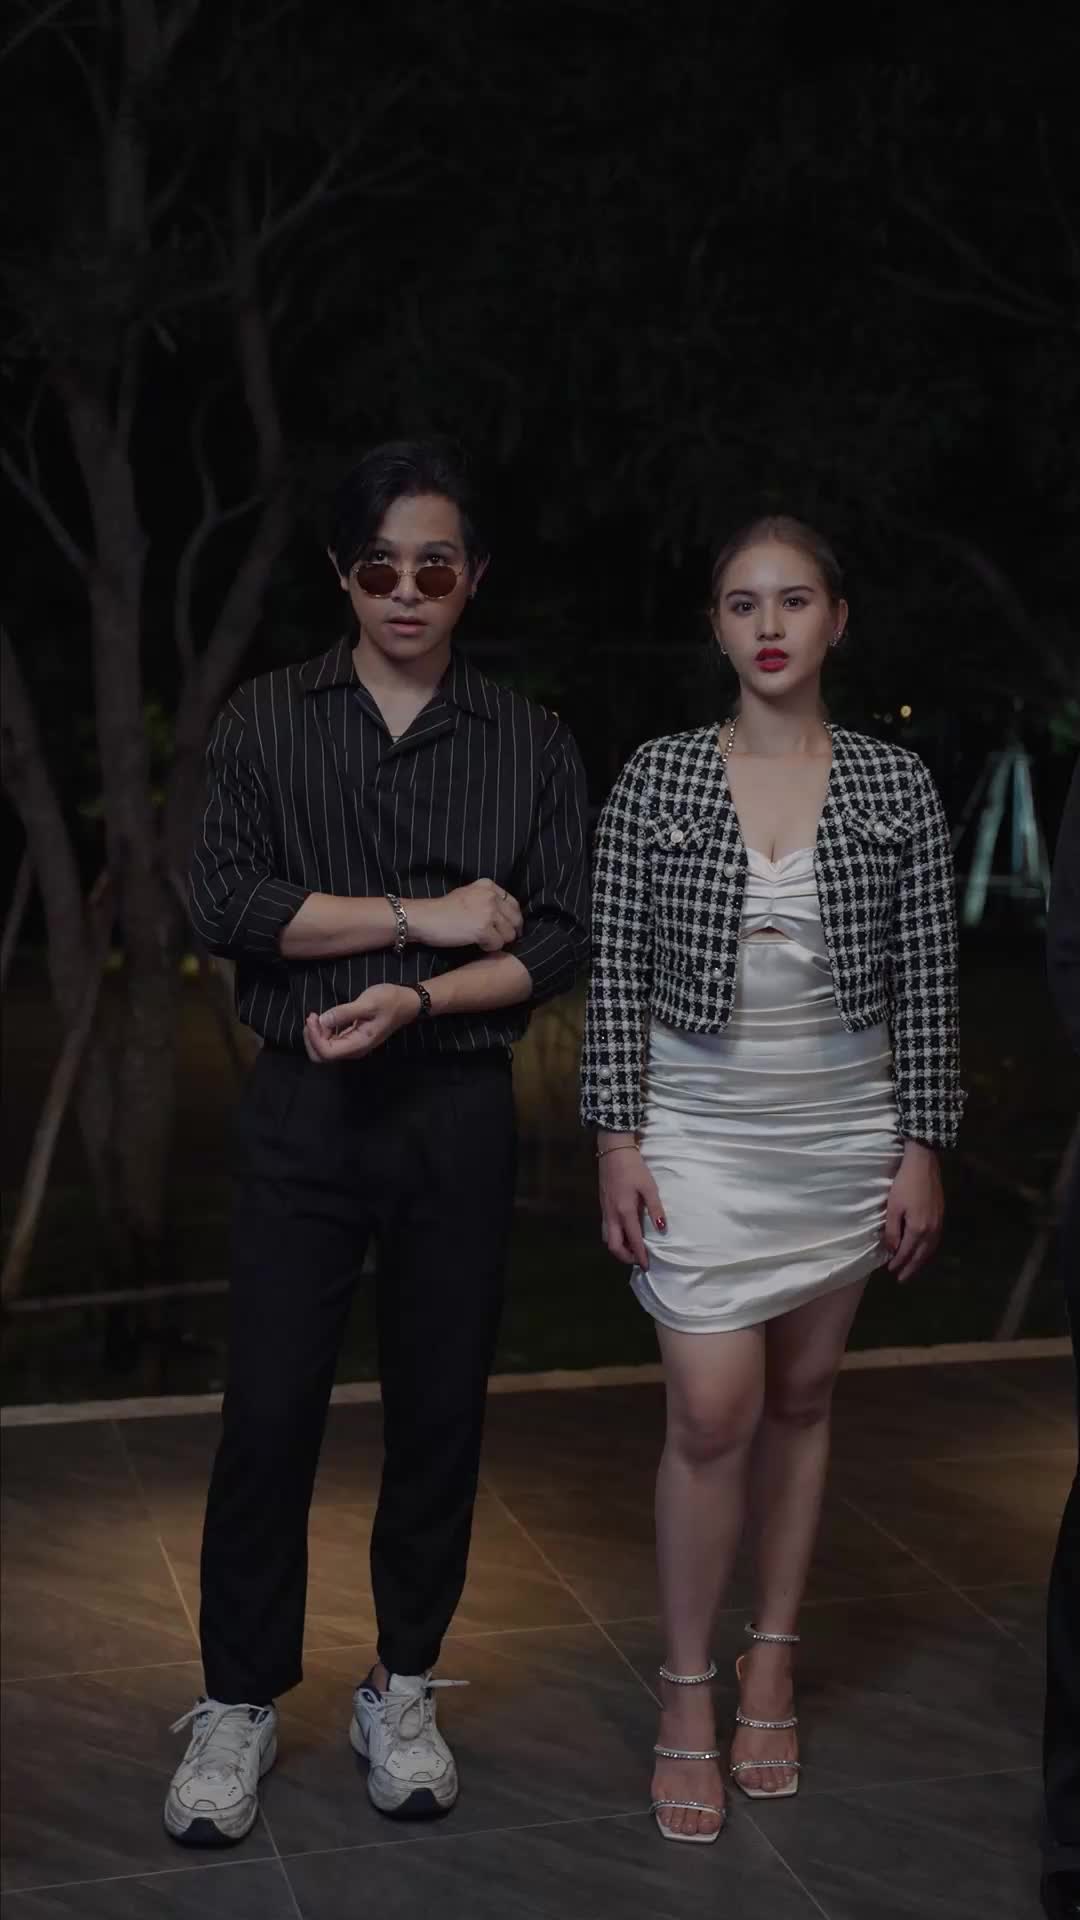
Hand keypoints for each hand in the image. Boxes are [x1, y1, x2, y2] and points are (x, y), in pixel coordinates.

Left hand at [304, 984, 419, 1062]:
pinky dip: (322, 1032)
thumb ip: (344, 1013)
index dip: (314, 1037)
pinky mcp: (352, 1038)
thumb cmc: (390, 1001)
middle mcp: (354, 1049)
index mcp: (359, 1044)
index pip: (326, 1052)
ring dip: (316, 1035)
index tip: (313, 1017)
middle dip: (312, 1039)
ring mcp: (353, 1045)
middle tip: (312, 1017)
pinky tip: (324, 1019)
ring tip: (316, 1016)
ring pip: (324, 1050)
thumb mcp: (368, 1003)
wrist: (406, 1002)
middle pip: (322, 1056)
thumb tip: (323, 1020)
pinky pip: (331, 1042)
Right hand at [408, 881, 522, 952]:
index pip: (514, 904)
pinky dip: (489, 947)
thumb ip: (487, 899)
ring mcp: (488, 912)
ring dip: (498, 941)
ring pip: (509, 934)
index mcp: (488, 886)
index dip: (513, 919)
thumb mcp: (468, 894)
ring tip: (483, 940)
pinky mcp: (483, 928)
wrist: (425, 918)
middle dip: (509, 932)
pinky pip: (498, 944)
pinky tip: (478, 944)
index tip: (508, 928)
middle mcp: (491, 896)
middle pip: (516, 920)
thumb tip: (507, 915)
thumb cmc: (443, 910)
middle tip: (499, 939)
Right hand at [598, 1144, 665, 1266]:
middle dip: (626, 1257)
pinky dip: (615, 1237)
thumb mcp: (649, 1186)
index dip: (640, 1255)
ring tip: (633, 1248)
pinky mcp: (603, 1205)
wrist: (613, 1151)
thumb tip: (661, 1229)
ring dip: (619, 1248)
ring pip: (608, 1239)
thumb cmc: (634, 1168)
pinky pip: (606, 1229)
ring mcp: (605, 1211)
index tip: (647, 1266)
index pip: (632, 1240)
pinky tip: (625, 1232)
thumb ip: (655, 1209)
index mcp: (624, 1211)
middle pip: (613, 1246)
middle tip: (639, 1259)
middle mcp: (612, 1215)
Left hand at [883, 1141, 943, 1283]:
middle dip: (911, 1268)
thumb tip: (892, 1249)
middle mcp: (931, 1230)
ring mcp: (939, 1224)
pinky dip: (928, 1251)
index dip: (898, 1263)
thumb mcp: (893, 1207)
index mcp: (918, 1229)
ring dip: (920, 1261)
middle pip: (921, 1255)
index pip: (907, 1252)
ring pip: (930, 1249)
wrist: (924, 1164)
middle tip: (902, 1279)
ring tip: (912, 1269)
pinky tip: (923, 1251)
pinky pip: (935, 1241)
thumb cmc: (904, 1184)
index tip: (890, 1271)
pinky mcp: (941, 1217)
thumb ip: (892, 1231)